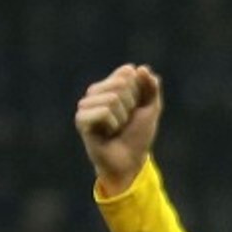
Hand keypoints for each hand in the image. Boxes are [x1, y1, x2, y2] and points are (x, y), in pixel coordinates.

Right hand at [76, 64, 162, 191]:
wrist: (130, 162)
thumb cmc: (138, 135)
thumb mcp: (151, 108)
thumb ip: (151, 87)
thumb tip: (141, 69)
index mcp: (110, 85)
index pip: (128, 73)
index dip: (139, 93)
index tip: (135, 108)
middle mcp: (95, 92)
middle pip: (121, 85)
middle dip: (130, 105)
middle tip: (125, 121)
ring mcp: (86, 105)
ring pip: (112, 99)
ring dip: (122, 118)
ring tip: (116, 128)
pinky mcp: (81, 119)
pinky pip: (104, 112)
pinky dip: (113, 125)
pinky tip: (108, 133)